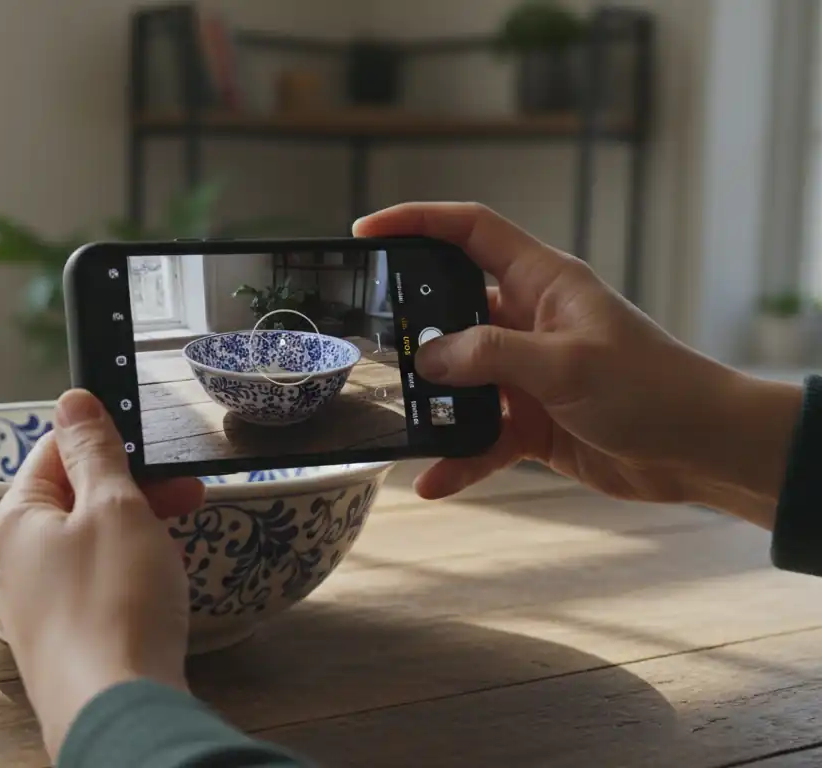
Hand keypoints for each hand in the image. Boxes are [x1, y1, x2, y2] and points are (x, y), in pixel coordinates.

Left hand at [0, 389, 204, 758]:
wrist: (117, 711)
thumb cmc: (114, 605)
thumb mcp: (114, 507)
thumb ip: (95, 451)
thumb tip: (72, 401)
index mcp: (16, 519)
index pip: (55, 451)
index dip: (109, 443)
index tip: (154, 449)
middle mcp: (14, 561)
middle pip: (74, 500)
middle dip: (135, 491)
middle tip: (188, 494)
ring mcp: (36, 606)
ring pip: (88, 545)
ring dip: (137, 532)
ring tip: (177, 545)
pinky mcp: (63, 641)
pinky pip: (95, 588)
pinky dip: (129, 576)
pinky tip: (158, 589)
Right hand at [354, 202, 801, 527]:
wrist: (702, 450)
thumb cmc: (653, 389)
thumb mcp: (566, 364)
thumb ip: (491, 355)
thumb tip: (426, 360)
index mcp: (544, 282)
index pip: (470, 232)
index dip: (418, 221)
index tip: (368, 230)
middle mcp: (530, 321)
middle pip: (452, 310)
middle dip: (412, 328)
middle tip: (369, 342)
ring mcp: (528, 372)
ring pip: (460, 379)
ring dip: (433, 403)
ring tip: (400, 420)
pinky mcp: (532, 420)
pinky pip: (481, 435)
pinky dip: (459, 457)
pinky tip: (434, 481)